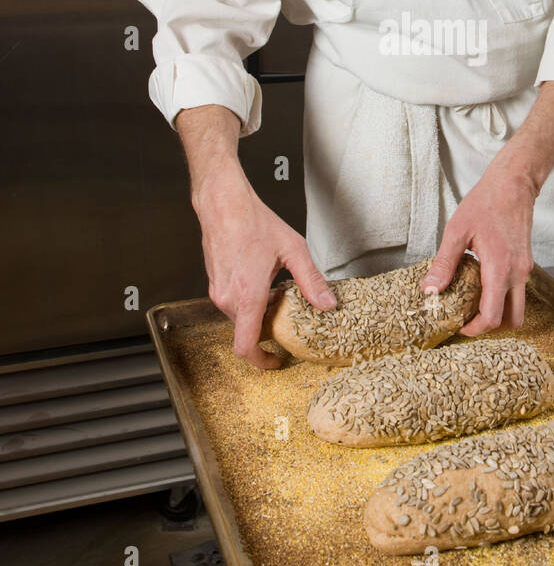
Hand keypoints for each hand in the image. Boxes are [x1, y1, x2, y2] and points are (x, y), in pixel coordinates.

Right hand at [193, 167, 335, 367]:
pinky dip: (249, 301)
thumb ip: (311, 280)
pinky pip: (232, 303)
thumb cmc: (253, 222)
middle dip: (268, 329)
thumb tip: (328, 304)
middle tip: (288, 314)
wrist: (222, 203)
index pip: (246, 346)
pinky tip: (263, 280)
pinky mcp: (213, 283)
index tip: (276, 361)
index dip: (261, 361)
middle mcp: (228, 297)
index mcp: (247, 295)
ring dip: (259, 313)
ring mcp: (217, 291)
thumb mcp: (292, 250)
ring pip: (240, 317)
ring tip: (277, 292)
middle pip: (247, 331)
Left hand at [422, 162, 536, 334]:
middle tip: (468, 321)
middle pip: (513, 320)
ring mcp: (524, 270)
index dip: (475, 329)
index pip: (493, 316)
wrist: (513, 185)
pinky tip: (482, 286)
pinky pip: (517, 291)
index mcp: (499, 269)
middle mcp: (517, 274)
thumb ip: (444, 264)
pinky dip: (503, 298)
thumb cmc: (485, 204)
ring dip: (500, 313)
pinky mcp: (525, 264)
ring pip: (518, 307)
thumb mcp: (457, 231)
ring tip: (474, 306)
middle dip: (491, 327)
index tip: (458, 327)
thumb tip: (430, 291)